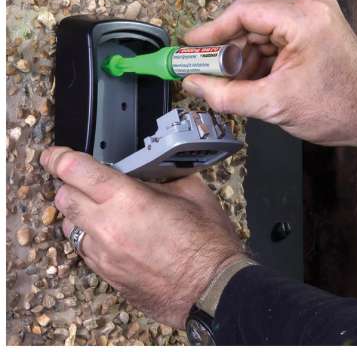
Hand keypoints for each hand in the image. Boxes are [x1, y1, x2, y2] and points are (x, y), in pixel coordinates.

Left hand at [40, 146, 242, 327]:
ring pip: (68, 226)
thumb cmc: (206, 243)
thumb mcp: (192, 193)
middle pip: (63, 198)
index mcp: (128, 200)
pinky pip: (83, 249)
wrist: (212, 290)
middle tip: (89, 181)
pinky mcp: (106, 275)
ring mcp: (103, 255)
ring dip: (79, 212)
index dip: (59, 157)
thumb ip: (163, 176)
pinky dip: (90, 236)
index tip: (55, 155)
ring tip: (104, 209)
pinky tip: (113, 234)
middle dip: (71, 184)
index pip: (75, 171)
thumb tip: (149, 171)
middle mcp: (107, 227)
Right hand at [182, 0, 356, 153]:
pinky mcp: (310, 35)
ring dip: (241, 61)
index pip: (243, 13)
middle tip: (203, 72)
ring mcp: (311, 22)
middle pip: (249, 25)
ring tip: (229, 85)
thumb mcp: (273, 105)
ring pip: (259, 37)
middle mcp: (308, 12)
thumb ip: (226, 95)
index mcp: (303, 20)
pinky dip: (256, 64)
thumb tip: (195, 85)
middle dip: (225, 53)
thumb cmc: (340, 108)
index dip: (211, 30)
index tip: (190, 45)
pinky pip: (272, 44)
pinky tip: (248, 83)